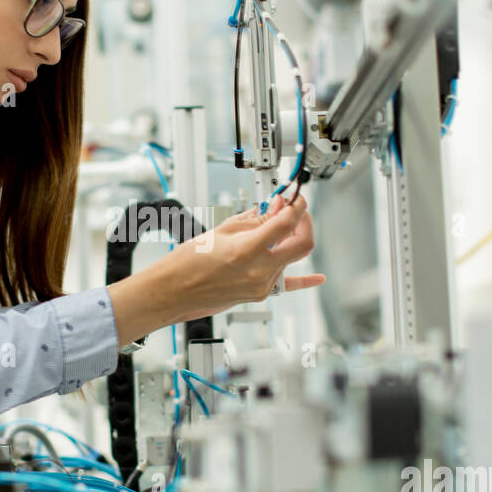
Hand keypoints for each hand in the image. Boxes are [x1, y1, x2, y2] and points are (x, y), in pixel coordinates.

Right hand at [169, 184, 325, 321]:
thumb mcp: (222, 230)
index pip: (287, 222)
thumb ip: (255, 218)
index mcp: (248, 250)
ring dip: (290, 238)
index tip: (295, 198)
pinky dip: (305, 280)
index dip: (296, 206)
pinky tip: (318, 278)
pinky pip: (288, 284)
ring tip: (276, 227)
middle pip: (302, 243)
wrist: (174, 290)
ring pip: (292, 257)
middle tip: (295, 209)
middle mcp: (260, 271)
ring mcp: (263, 285)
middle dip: (303, 221)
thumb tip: (275, 207)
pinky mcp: (261, 294)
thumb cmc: (188, 263)